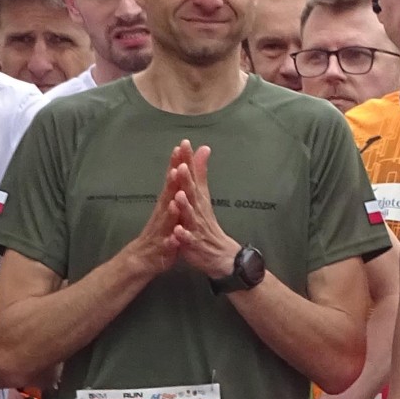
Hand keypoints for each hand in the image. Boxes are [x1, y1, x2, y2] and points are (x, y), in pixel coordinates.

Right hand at [122, 144, 184, 277]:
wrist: (141, 260)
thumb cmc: (159, 232)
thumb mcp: (170, 210)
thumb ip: (175, 189)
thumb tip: (180, 168)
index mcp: (166, 204)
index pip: (172, 180)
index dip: (176, 164)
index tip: (182, 146)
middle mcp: (162, 214)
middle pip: (167, 194)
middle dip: (173, 180)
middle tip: (178, 164)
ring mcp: (161, 231)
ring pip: (166, 219)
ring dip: (171, 209)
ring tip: (176, 198)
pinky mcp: (163, 249)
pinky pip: (168, 244)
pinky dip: (172, 239)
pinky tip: (176, 235)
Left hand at [169, 141, 240, 278]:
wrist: (221, 255)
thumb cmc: (207, 223)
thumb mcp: (203, 195)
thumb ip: (201, 172)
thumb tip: (204, 148)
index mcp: (198, 197)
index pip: (193, 175)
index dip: (188, 160)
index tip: (184, 143)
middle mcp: (198, 209)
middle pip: (192, 193)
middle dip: (186, 180)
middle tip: (181, 166)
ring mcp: (197, 227)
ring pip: (190, 216)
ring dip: (185, 206)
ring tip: (179, 195)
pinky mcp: (194, 244)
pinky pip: (188, 240)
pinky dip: (183, 235)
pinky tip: (178, 231)